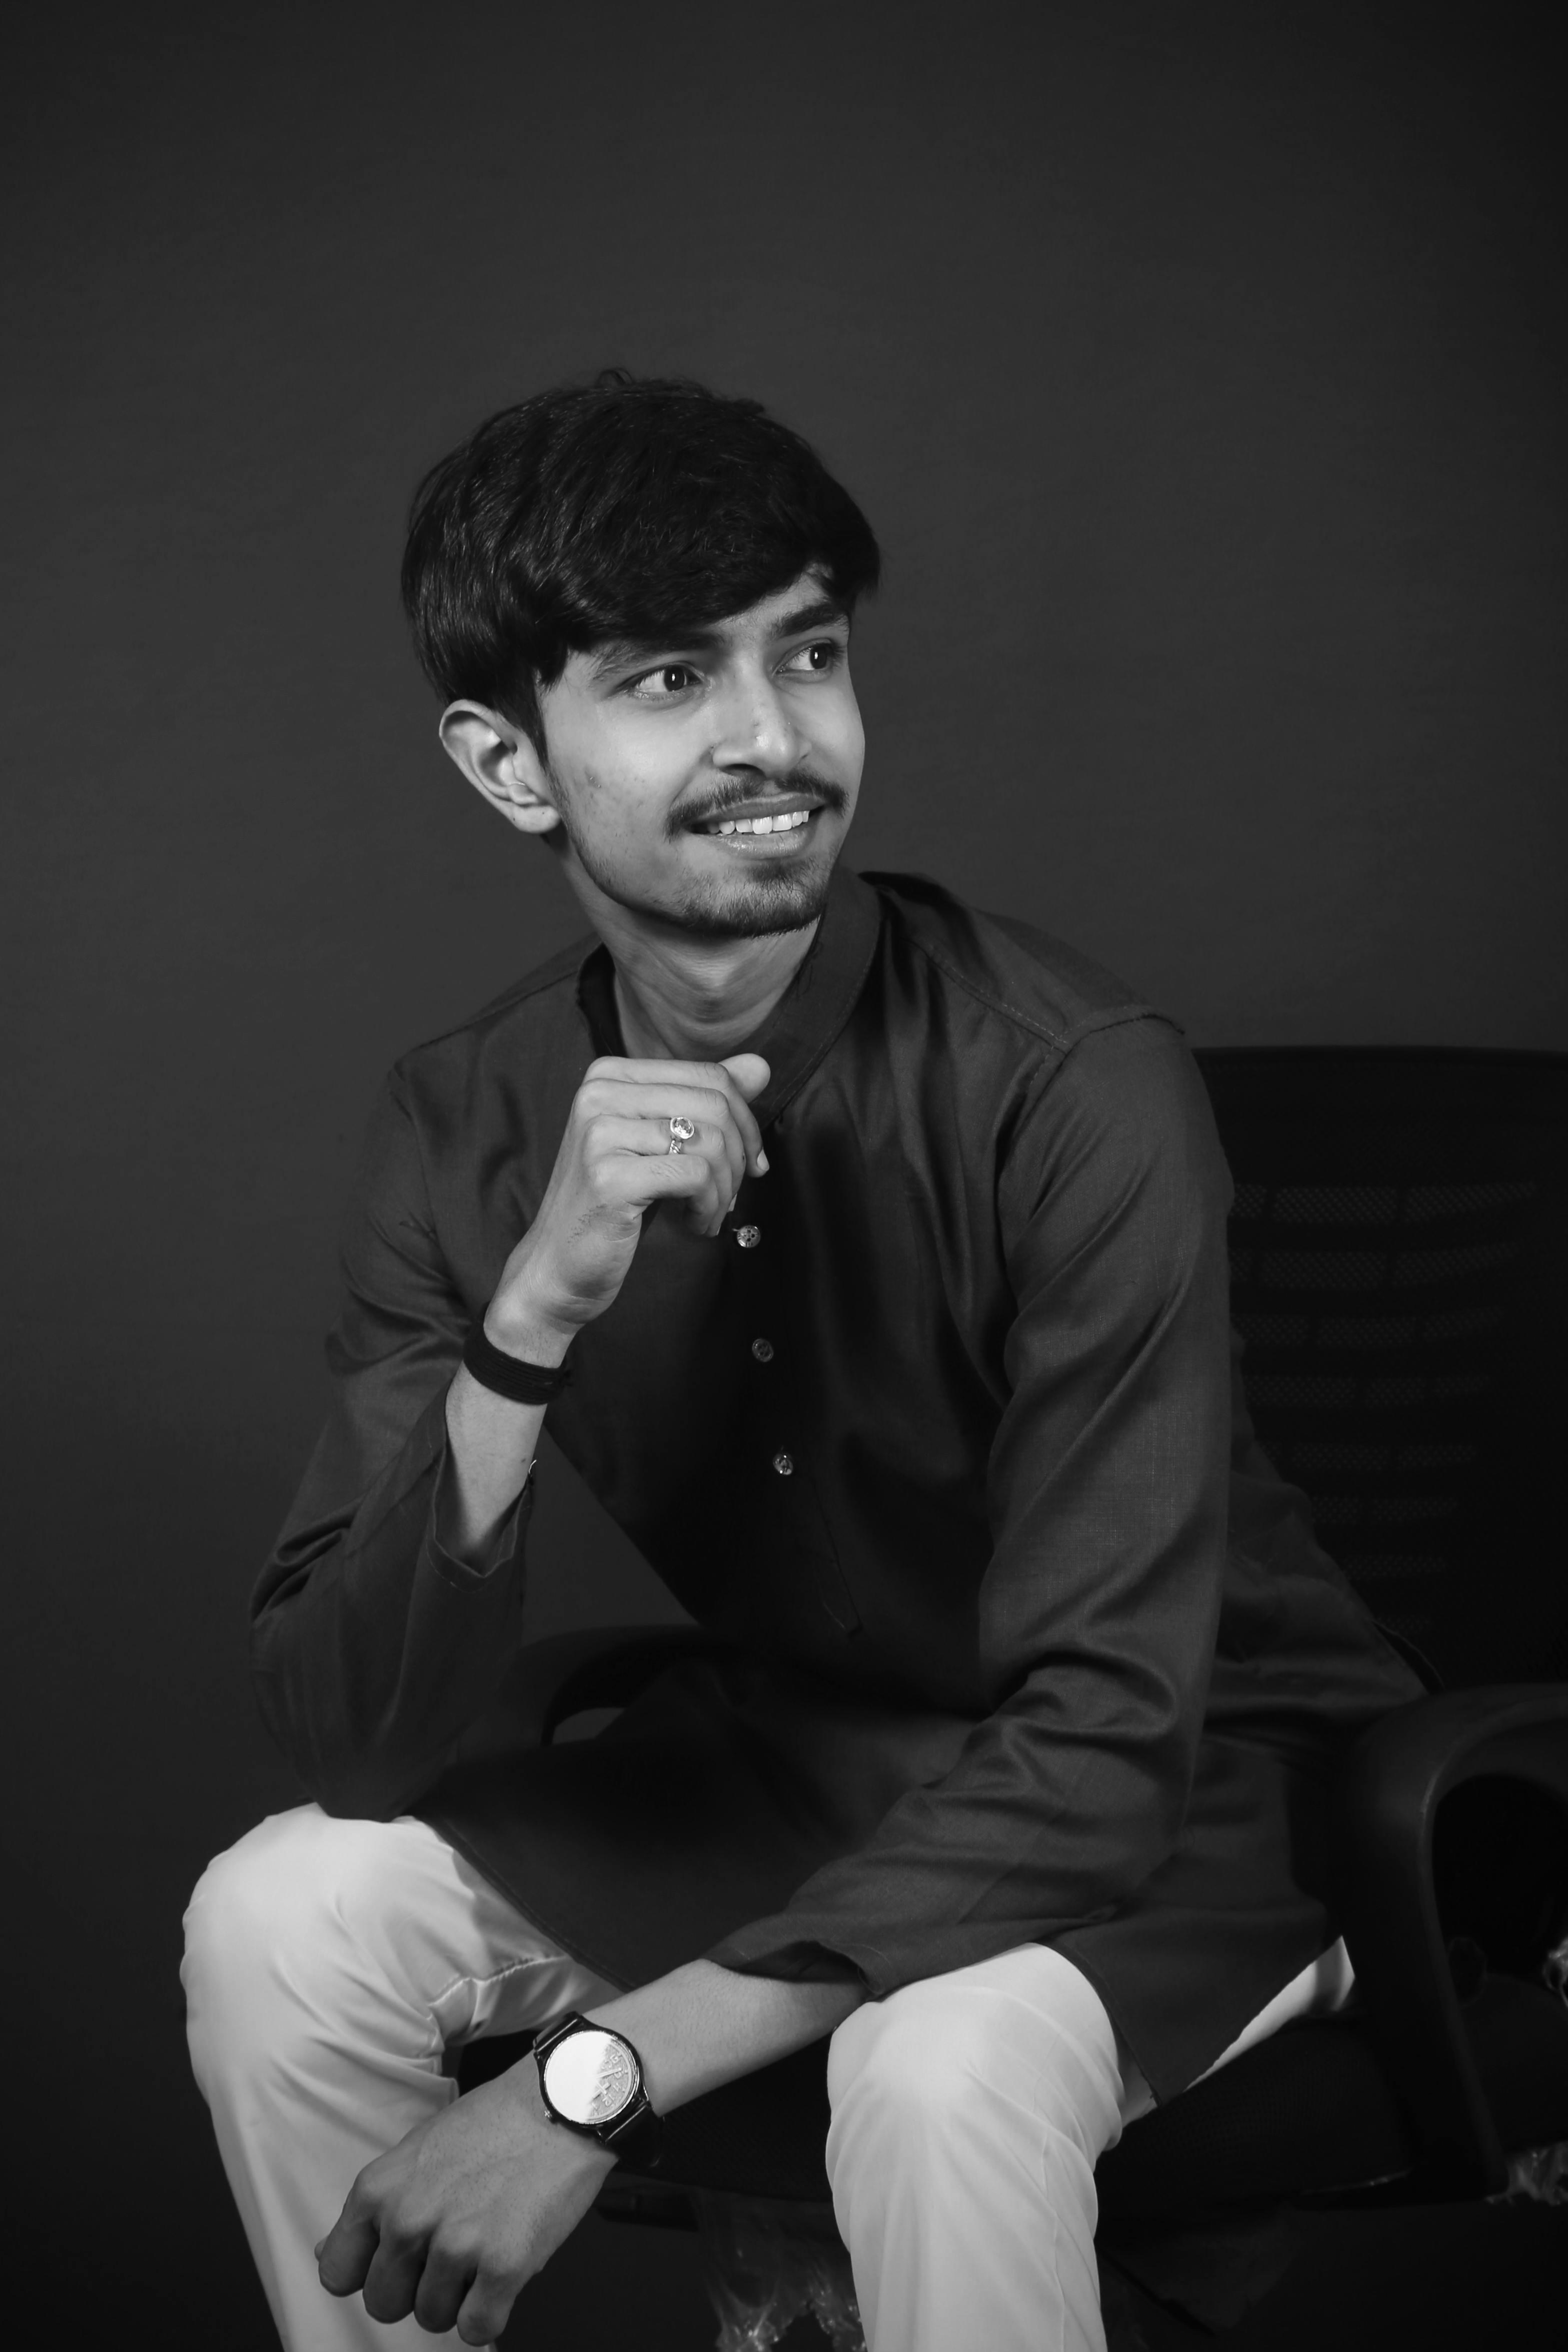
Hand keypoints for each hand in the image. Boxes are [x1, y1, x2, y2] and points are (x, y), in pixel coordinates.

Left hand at [315, 2063, 613, 2342]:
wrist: (563, 2101)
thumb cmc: (496, 2122)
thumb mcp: (417, 2151)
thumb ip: (374, 2206)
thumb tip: (328, 2253)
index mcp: (379, 2190)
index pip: (337, 2273)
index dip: (369, 2272)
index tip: (397, 2261)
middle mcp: (408, 2220)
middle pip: (384, 2304)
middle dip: (415, 2288)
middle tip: (450, 2252)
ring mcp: (455, 2246)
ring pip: (432, 2317)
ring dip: (459, 2295)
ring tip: (485, 2246)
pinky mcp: (502, 2267)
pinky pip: (477, 2328)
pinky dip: (491, 2311)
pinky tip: (504, 2271)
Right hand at [487, 1052, 769, 1350]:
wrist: (560, 1265)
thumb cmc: (614, 1203)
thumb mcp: (661, 1143)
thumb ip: (707, 1101)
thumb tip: (760, 1066)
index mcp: (609, 1075)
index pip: (709, 1076)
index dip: (745, 1121)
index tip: (750, 1162)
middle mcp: (599, 1094)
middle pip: (714, 1105)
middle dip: (739, 1156)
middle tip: (732, 1194)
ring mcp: (600, 1133)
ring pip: (710, 1141)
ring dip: (725, 1188)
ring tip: (709, 1214)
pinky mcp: (610, 1177)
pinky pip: (697, 1177)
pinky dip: (709, 1207)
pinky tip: (694, 1225)